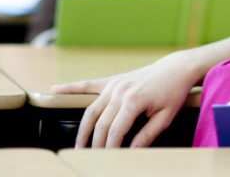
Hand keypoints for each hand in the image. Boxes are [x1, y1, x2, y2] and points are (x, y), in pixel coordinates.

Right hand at [52, 52, 197, 147]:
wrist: (175, 69)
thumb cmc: (173, 93)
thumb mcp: (165, 117)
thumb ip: (147, 135)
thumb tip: (131, 152)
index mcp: (133, 101)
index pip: (115, 131)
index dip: (109, 148)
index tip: (106, 160)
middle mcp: (120, 91)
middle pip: (100, 123)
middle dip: (94, 143)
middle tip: (90, 159)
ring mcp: (113, 84)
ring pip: (91, 109)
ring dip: (83, 128)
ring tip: (78, 146)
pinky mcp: (111, 80)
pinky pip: (87, 85)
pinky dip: (70, 87)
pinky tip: (54, 90)